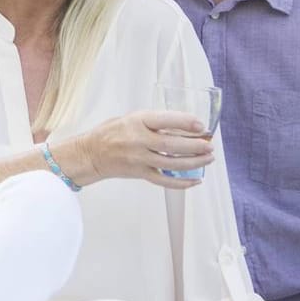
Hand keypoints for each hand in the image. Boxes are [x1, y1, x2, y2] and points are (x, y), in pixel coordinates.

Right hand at [64, 110, 213, 187]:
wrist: (90, 153)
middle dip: (195, 146)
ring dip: (194, 162)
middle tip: (209, 145)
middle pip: (172, 145)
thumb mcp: (130, 118)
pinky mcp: (140, 173)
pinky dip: (181, 182)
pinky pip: (164, 180)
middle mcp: (138, 140)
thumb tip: (182, 126)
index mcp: (136, 122)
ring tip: (208, 159)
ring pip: (172, 163)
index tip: (201, 125)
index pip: (165, 120)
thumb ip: (153, 122)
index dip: (186, 122)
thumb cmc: (109, 133)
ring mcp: (139, 159)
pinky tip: (195, 180)